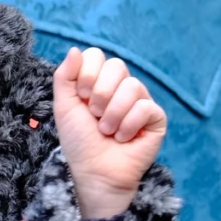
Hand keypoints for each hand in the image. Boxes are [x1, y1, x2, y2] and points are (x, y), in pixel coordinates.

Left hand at [54, 47, 167, 220]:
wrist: (93, 172)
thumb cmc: (79, 141)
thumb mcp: (64, 106)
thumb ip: (65, 76)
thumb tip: (74, 49)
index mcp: (99, 81)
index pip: (97, 55)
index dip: (87, 74)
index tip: (81, 96)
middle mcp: (122, 88)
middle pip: (117, 66)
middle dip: (100, 93)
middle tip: (95, 116)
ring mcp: (141, 101)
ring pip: (133, 86)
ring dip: (113, 114)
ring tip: (107, 131)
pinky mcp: (156, 118)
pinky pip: (146, 107)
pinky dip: (128, 125)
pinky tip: (123, 139)